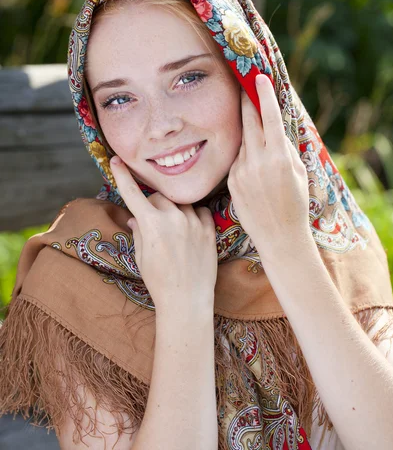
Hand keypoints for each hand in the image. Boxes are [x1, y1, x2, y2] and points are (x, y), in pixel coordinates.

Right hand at [110, 156, 217, 314]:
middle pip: (159, 196)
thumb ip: (139, 232)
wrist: (187, 300)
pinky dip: (195, 216)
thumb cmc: (159, 281)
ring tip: (176, 234)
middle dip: (154, 205)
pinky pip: (201, 210)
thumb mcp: (141, 257)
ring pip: (181, 202)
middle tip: (155, 224)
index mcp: (151, 224)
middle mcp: (172, 217)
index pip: (132, 193)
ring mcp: (193, 222)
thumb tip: (135, 218)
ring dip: (176, 211)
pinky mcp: (209, 229)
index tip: (116, 160)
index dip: (122, 176)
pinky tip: (192, 232)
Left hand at [227, 74, 312, 266]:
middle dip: (246, 103)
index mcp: (279, 157)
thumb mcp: (298, 172)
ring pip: (243, 141)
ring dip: (248, 133)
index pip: (269, 118)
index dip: (263, 96)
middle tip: (242, 86)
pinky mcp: (231, 181)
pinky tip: (254, 170)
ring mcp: (241, 171)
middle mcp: (258, 161)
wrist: (278, 236)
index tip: (259, 78)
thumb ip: (284, 148)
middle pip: (248, 122)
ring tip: (255, 135)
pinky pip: (238, 160)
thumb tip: (274, 127)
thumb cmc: (295, 203)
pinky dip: (245, 157)